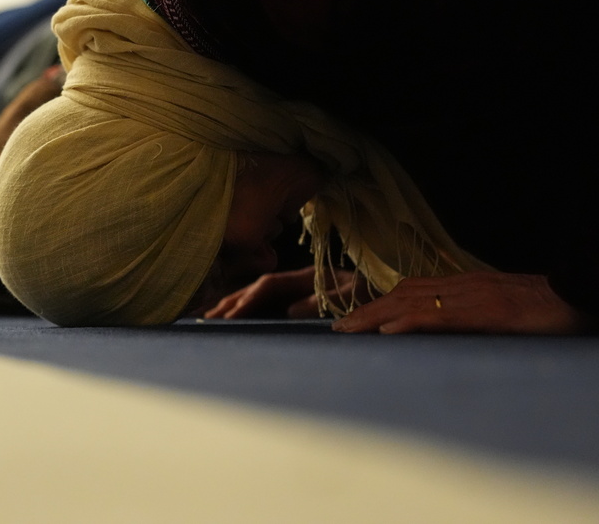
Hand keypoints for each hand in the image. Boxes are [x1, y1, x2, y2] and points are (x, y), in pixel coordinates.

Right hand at [205, 266, 372, 319]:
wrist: (391, 295)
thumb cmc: (375, 295)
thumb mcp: (352, 297)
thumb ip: (322, 301)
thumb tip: (290, 310)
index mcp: (307, 277)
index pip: (269, 285)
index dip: (249, 299)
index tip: (232, 316)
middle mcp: (298, 282)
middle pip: (256, 288)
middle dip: (231, 302)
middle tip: (207, 318)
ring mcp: (297, 292)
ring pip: (257, 296)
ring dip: (234, 305)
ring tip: (209, 317)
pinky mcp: (299, 304)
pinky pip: (267, 307)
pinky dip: (247, 312)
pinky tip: (232, 321)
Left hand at [331, 271, 590, 334]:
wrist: (582, 293)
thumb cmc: (544, 307)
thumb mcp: (499, 311)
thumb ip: (471, 316)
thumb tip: (445, 331)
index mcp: (461, 286)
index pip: (408, 292)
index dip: (377, 305)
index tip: (350, 320)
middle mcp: (459, 286)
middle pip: (400, 296)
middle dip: (364, 312)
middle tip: (336, 330)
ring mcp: (470, 297)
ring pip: (412, 303)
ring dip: (374, 317)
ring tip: (347, 331)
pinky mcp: (485, 311)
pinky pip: (440, 316)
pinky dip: (411, 322)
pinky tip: (389, 332)